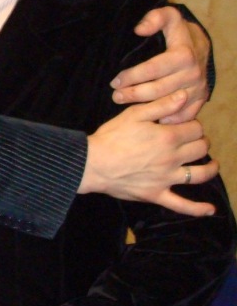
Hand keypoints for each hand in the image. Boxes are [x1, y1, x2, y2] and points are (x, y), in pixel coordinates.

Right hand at [80, 91, 217, 215]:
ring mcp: (166, 179)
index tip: (184, 124)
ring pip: (199, 174)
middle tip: (194, 140)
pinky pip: (181, 205)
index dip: (192, 124)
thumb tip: (184, 95)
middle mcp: (172, 158)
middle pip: (200, 148)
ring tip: (212, 164)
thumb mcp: (134, 114)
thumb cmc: (111, 137)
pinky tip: (210, 210)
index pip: (195, 128)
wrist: (93, 164)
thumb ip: (162, 104)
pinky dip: (197, 209)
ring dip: (210, 168)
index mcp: (168, 137)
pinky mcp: (156, 195)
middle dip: (201, 141)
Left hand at [111, 6, 210, 122]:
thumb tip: (139, 29)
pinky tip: (150, 117)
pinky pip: (183, 115)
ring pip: (167, 105)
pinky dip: (166, 118)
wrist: (201, 47)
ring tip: (124, 104)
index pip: (152, 69)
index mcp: (183, 54)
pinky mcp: (200, 99)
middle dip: (133, 94)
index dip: (131, 76)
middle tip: (115, 96)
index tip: (115, 81)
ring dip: (144, 108)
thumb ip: (155, 18)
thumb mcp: (169, 17)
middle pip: (157, 90)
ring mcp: (197, 88)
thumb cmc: (179, 33)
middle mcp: (192, 73)